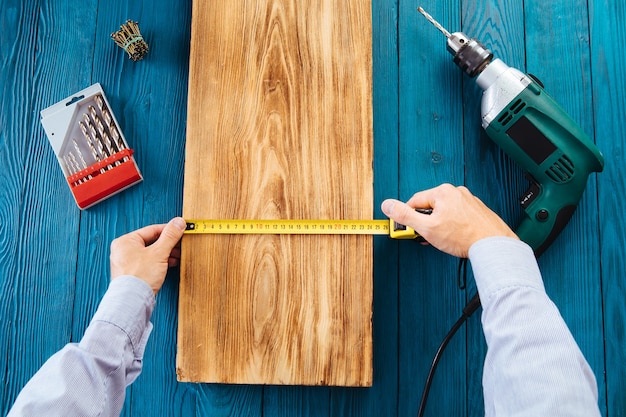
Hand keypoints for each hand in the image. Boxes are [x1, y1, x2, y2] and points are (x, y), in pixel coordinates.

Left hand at [109, 217, 186, 293]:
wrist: (132, 300)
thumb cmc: (139, 277)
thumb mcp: (159, 253)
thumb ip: (170, 236)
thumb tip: (178, 222)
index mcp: (126, 241)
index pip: (151, 230)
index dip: (168, 230)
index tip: (180, 230)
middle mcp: (124, 251)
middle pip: (151, 242)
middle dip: (168, 244)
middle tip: (180, 245)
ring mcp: (127, 263)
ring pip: (151, 253)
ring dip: (165, 254)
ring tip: (177, 256)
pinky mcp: (132, 274)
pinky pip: (148, 263)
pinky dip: (159, 262)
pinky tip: (169, 264)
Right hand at [381, 184, 517, 257]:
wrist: (493, 245)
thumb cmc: (463, 237)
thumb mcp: (427, 228)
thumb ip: (405, 216)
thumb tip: (387, 205)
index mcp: (443, 192)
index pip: (415, 202)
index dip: (409, 218)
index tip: (408, 229)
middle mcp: (456, 192)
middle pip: (430, 207)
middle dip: (426, 223)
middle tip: (428, 237)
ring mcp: (469, 200)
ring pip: (445, 212)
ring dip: (440, 225)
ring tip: (445, 240)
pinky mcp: (478, 210)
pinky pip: (458, 216)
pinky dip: (454, 226)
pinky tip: (456, 238)